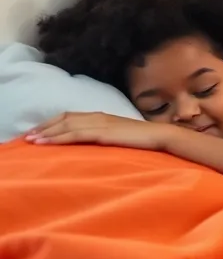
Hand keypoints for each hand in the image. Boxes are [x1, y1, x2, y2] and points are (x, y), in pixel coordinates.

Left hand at [26, 112, 172, 150]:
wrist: (160, 136)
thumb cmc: (144, 139)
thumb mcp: (120, 135)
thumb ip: (106, 135)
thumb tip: (94, 142)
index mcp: (101, 116)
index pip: (70, 116)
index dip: (52, 122)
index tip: (38, 131)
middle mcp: (97, 116)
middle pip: (64, 118)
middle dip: (44, 126)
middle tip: (27, 136)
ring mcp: (100, 123)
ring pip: (66, 125)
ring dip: (46, 132)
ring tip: (31, 140)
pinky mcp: (102, 132)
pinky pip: (75, 134)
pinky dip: (58, 137)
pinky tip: (47, 142)